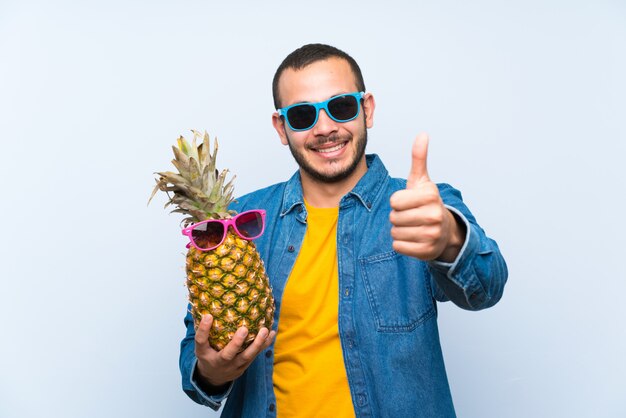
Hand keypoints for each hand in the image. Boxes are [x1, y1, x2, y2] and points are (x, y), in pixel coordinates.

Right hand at [194, 314, 275, 387]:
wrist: (213, 378)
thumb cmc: (208, 355)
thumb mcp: (201, 345)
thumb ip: (204, 331)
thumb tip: (207, 308)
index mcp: (204, 354)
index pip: (201, 341)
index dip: (203, 329)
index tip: (208, 316)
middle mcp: (219, 362)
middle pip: (228, 354)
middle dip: (236, 343)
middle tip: (244, 329)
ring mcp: (233, 366)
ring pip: (246, 356)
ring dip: (257, 343)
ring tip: (265, 330)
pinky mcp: (244, 367)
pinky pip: (255, 355)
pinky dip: (264, 344)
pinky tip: (272, 333)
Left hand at [389, 133, 463, 261]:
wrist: (444, 230)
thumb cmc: (427, 203)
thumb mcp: (422, 181)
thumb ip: (419, 158)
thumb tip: (422, 134)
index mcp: (431, 195)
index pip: (394, 201)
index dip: (397, 202)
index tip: (409, 202)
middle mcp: (434, 215)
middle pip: (393, 217)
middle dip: (397, 217)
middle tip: (411, 216)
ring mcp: (432, 235)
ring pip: (395, 233)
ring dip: (399, 230)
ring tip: (412, 227)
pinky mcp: (427, 251)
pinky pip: (398, 247)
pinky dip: (401, 244)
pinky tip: (413, 239)